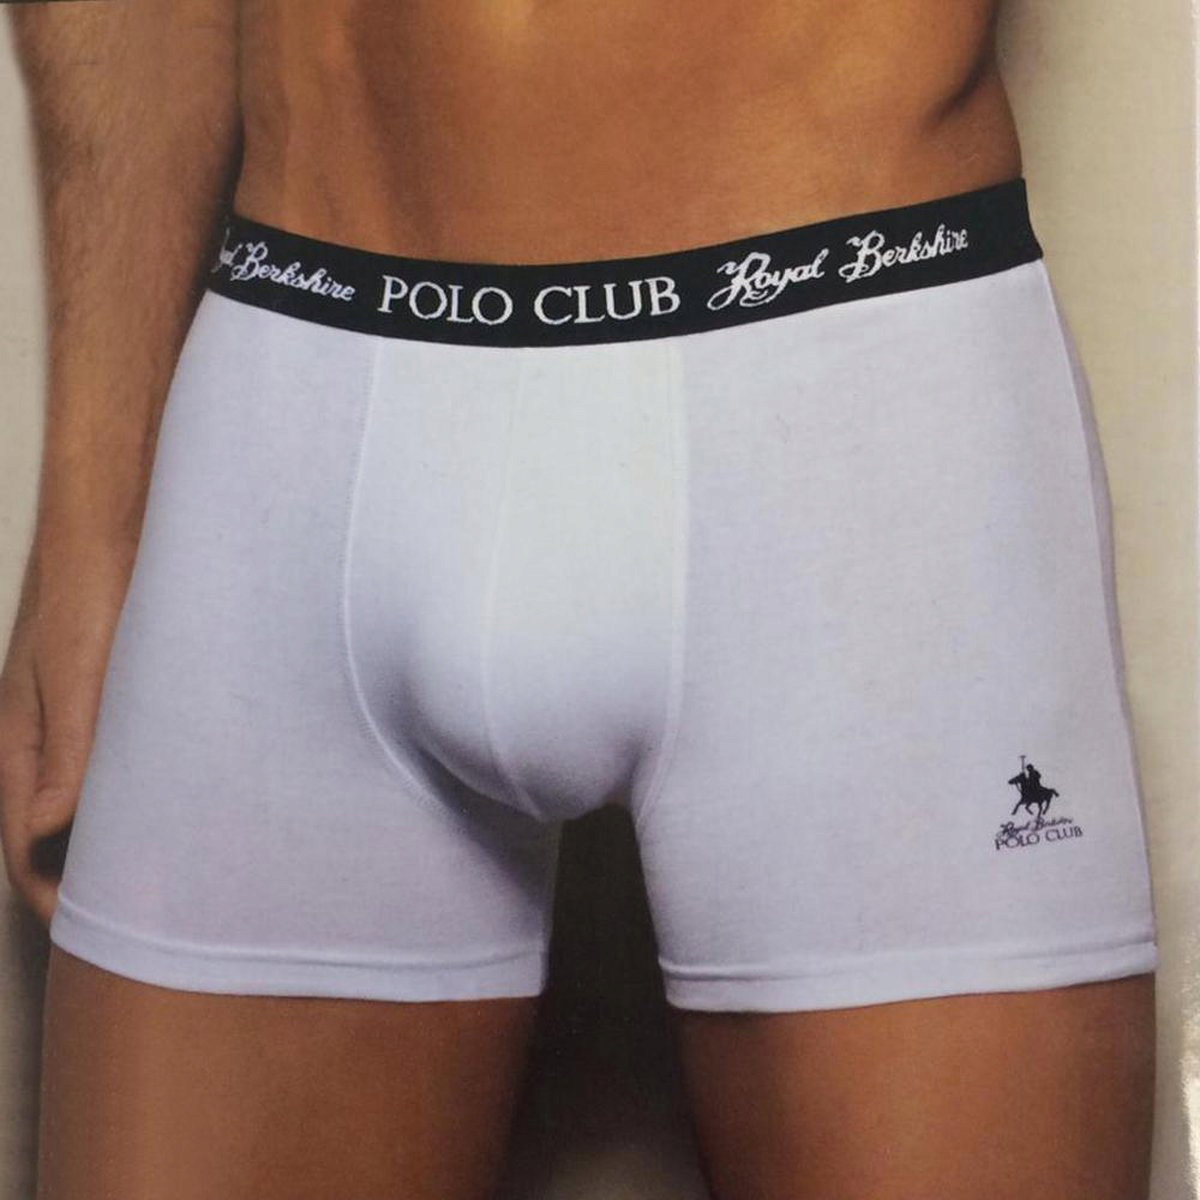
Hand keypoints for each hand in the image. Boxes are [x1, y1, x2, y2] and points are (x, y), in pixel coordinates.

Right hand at [0, 545, 132, 927]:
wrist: (113, 536)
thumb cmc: (89, 601)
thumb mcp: (77, 678)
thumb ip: (66, 752)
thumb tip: (43, 832)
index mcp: (19, 748)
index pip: (26, 850)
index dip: (58, 898)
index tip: (102, 935)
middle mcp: (45, 745)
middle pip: (57, 837)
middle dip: (89, 883)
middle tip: (145, 921)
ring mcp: (78, 727)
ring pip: (92, 806)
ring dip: (118, 844)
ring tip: (169, 880)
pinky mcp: (114, 707)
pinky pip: (119, 771)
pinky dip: (141, 801)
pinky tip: (182, 810)